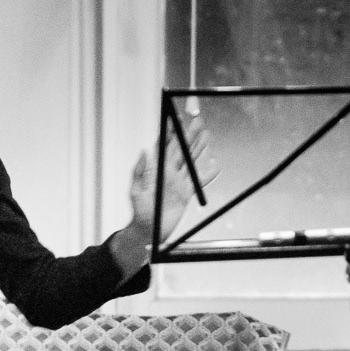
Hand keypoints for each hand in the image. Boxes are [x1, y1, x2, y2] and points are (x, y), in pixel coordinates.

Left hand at [128, 111, 217, 244]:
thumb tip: (144, 152)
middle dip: (189, 136)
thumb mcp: (135, 190)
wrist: (150, 230)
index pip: (164, 147)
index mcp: (156, 170)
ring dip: (199, 148)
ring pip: (191, 161)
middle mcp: (169, 173)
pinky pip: (199, 181)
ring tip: (206, 135)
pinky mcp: (186, 193)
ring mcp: (178, 182)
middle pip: (181, 150)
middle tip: (198, 122)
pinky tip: (214, 166)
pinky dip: (208, 174)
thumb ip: (139, 172)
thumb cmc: (140, 211)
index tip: (176, 120)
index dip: (171, 133)